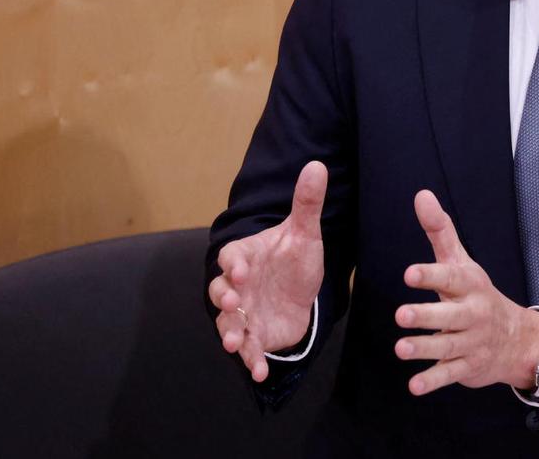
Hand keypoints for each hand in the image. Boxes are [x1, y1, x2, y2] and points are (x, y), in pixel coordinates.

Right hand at [208, 160, 326, 380]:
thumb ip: (307, 203)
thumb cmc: (295, 258)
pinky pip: (248, 350)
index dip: (235, 264)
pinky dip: (251, 361)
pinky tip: (258, 372)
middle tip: (231, 302)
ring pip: (228, 323)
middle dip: (223, 298)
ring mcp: (242, 313)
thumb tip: (317, 165)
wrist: (300, 291)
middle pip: (221, 291)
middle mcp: (237, 286)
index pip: (232, 257)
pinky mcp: (253, 335)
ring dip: (230, 333)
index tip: (242, 271)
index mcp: (245, 257)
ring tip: (235, 343)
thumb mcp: (305, 232)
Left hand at [394, 189, 538, 395]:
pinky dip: (433, 381)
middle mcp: (473, 313)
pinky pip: (450, 374)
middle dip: (427, 316)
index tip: (409, 273)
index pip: (451, 278)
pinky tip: (415, 386)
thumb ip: (439, 231)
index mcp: (470, 285)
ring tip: (401, 348)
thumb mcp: (461, 261)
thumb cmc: (477, 294)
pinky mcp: (468, 367)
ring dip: (425, 348)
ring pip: (448, 346)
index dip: (431, 275)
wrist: (517, 338)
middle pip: (451, 315)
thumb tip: (421, 195)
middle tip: (401, 315)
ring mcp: (472, 342)